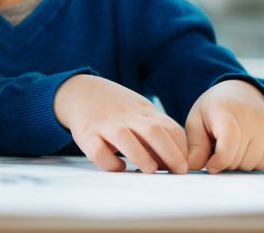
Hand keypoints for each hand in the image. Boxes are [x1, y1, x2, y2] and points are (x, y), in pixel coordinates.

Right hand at [53, 74, 187, 173]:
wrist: (79, 92)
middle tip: (178, 171)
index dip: (181, 148)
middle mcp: (126, 117)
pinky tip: (119, 166)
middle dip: (169, 152)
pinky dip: (110, 162)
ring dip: (141, 155)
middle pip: (152, 131)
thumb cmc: (115, 108)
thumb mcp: (139, 111)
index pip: (170, 128)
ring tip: (150, 170)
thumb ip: (156, 131)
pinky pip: (98, 151)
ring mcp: (105, 125)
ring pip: (124, 138)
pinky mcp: (86, 135)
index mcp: (143, 112)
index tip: (184, 165)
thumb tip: (174, 161)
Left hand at [185, 79, 263, 172]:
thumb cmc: (213, 109)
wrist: (240, 93)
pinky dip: (252, 163)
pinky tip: (243, 149)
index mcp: (224, 110)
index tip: (209, 166)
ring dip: (238, 164)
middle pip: (238, 159)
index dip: (219, 161)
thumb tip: (193, 167)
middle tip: (217, 150)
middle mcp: (250, 116)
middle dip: (224, 162)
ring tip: (230, 148)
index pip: (228, 143)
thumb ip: (195, 146)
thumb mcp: (196, 122)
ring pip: (251, 165)